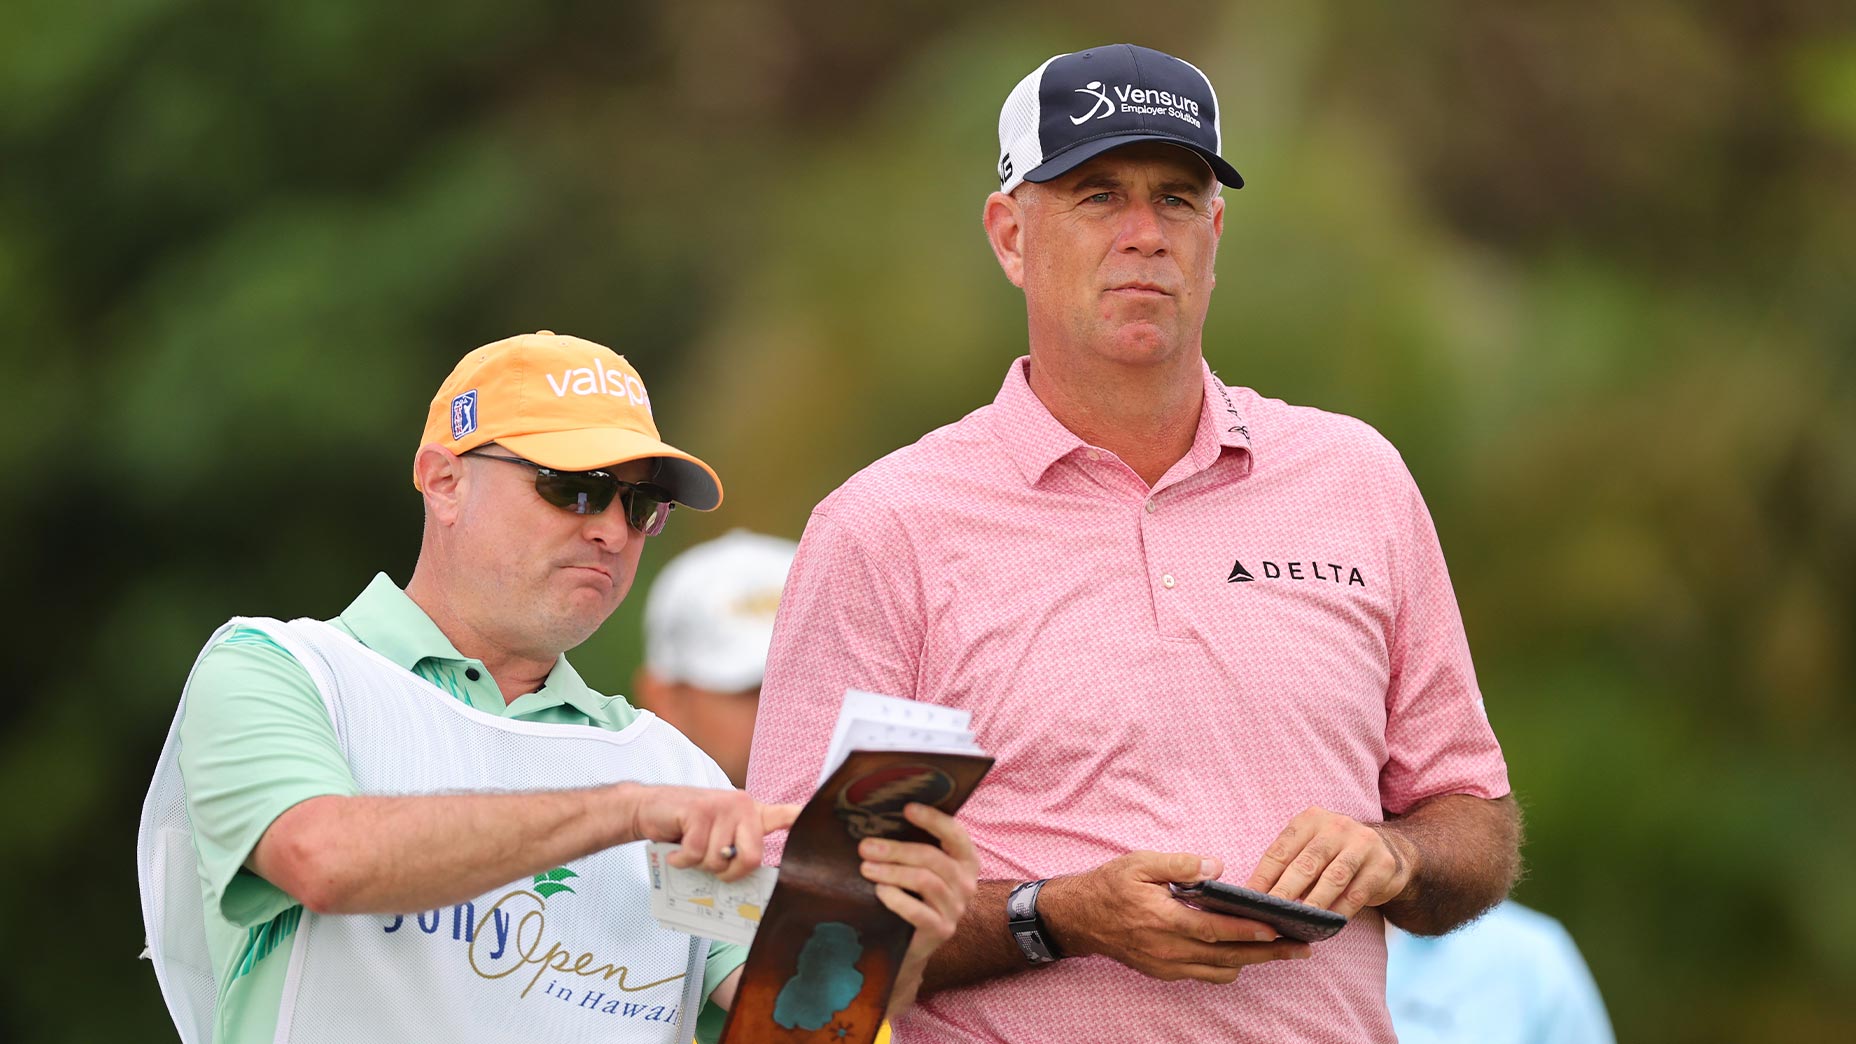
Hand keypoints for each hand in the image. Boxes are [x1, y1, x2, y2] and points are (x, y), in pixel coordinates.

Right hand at [624, 784, 799, 881]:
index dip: (799, 819)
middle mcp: (742, 806)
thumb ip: (735, 851)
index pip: (784, 815)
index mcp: (751, 814)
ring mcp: (722, 806)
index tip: (812, 819)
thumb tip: (746, 885)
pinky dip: (681, 859)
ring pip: (718, 860)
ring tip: (689, 848)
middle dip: (729, 873)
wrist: (649, 808)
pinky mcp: (699, 811)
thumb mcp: (717, 835)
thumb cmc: (686, 829)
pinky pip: (695, 853)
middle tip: (712, 866)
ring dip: (698, 864)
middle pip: (751, 858)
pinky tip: (676, 848)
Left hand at [855, 803, 979, 1016]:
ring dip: (891, 871)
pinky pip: (918, 911)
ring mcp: (957, 909)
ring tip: (866, 868)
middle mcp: (967, 883)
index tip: (907, 809)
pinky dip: (896, 898)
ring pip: (924, 881)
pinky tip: (880, 891)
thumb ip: (914, 845)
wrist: (911, 944)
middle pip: (932, 858)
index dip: (933, 820)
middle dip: (896, 850)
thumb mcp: (920, 867)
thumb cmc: (914, 894)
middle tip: (866, 846)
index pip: (956, 834)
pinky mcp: (942, 930)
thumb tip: (882, 816)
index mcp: (966, 861)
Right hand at [1040, 851, 1311, 983]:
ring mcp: (1166, 965)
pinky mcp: (1163, 972)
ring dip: (1250, 961)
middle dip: (1267, 954)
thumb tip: (1215, 867)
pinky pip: (1203, 974)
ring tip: (1279, 950)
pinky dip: (1226, 965)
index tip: (1278, 929)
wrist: (1077, 918)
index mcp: (1163, 920)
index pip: (1215, 931)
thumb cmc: (1110, 885)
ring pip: (1219, 971)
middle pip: (1227, 957)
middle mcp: (1167, 949)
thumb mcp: (1139, 863)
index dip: (1248, 932)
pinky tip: (1241, 951)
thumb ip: (1178, 863)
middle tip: (1300, 948)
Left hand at [1244, 806, 1415, 917]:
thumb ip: (1288, 866)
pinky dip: (1340, 912)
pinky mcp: (1382, 865)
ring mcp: (1362, 843)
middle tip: (1269, 915)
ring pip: (1332, 879)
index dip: (1263, 876)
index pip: (1280, 850)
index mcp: (1310, 820)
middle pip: (1305, 864)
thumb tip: (1256, 896)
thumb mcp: (1311, 850)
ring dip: (1313, 904)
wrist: (1389, 852)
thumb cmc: (1336, 856)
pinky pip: (1356, 894)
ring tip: (1298, 924)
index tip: (1248, 899)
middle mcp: (1336, 826)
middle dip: (1285, 892)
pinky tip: (1327, 927)